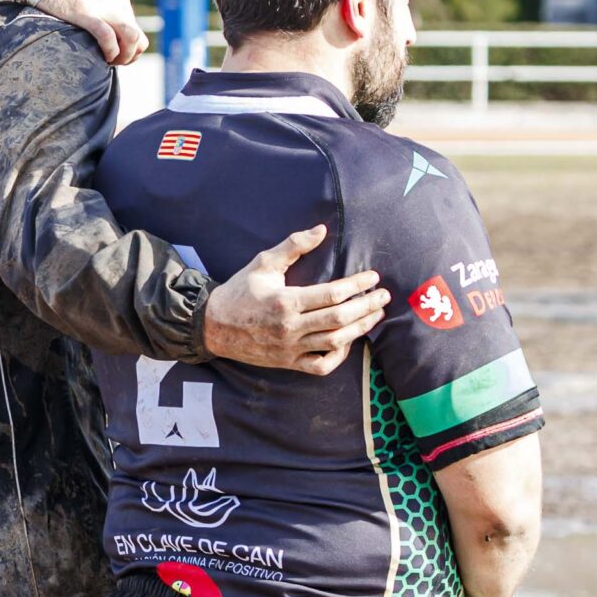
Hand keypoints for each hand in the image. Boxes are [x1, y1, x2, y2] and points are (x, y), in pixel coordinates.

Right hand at [33, 0, 147, 66]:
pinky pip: (109, 38)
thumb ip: (97, 8)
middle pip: (138, 38)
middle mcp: (116, 2)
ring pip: (132, 38)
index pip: (137, 30)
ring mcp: (103, 7)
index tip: (112, 56)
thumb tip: (97, 28)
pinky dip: (109, 52)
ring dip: (123, 57)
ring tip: (107, 62)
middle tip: (110, 63)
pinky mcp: (86, 13)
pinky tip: (99, 57)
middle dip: (129, 57)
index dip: (128, 50)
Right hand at [203, 225, 389, 375]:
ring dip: (361, 328)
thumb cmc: (239, 291)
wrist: (212, 325)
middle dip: (367, 306)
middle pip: (340, 319)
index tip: (372, 277)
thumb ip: (293, 246)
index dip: (357, 285)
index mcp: (286, 301)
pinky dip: (338, 356)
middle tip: (383, 296)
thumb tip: (321, 230)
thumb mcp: (263, 263)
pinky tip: (348, 341)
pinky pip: (320, 366)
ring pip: (335, 342)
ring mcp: (290, 348)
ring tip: (375, 315)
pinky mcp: (287, 362)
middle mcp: (290, 327)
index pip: (333, 294)